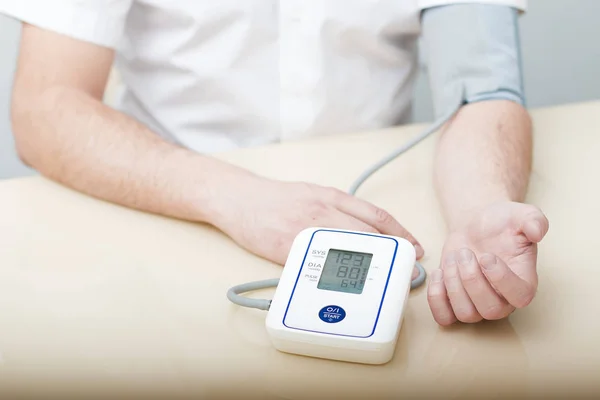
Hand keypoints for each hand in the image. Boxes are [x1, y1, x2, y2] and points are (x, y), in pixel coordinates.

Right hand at [212, 175, 423, 264]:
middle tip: (407, 270)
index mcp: (331, 197)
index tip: (415, 247)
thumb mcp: (312, 193)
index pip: (376, 215)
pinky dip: (335, 276)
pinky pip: (317, 264)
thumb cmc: (275, 198)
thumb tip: (366, 229)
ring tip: (384, 282)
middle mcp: (323, 211)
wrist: (239, 198)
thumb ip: (338, 209)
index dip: (402, 233)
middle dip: (393, 254)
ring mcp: (306, 229)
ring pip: (348, 249)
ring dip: (370, 267)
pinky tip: (345, 285)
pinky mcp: (288, 248)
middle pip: (369, 233)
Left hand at [427, 201, 548, 325]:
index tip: (487, 256)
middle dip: (472, 279)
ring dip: (453, 284)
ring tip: (453, 258)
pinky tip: (439, 272)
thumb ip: (534, 220)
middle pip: (490, 310)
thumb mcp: (521, 215)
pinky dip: (436, 298)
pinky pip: (444, 316)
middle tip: (465, 253)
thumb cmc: (501, 223)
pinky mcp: (454, 303)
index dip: (501, 279)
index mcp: (524, 283)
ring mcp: (478, 305)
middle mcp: (503, 300)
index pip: (520, 297)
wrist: (476, 226)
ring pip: (466, 314)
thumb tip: (537, 231)